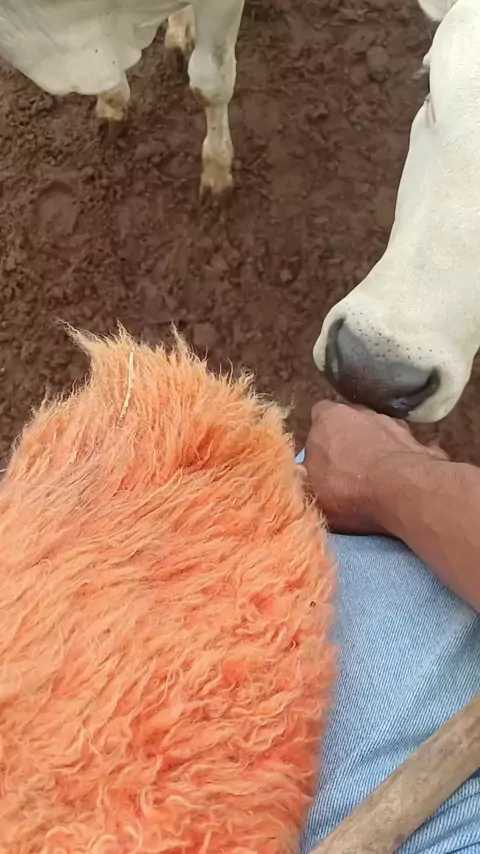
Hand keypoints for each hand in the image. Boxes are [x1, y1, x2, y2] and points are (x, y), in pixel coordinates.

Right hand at [304, 401, 448, 533]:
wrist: (402, 492)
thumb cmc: (346, 489)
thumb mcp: (308, 489)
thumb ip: (304, 473)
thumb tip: (304, 471)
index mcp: (330, 418)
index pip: (319, 414)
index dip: (319, 434)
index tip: (320, 455)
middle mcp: (363, 412)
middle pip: (352, 421)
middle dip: (349, 440)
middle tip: (346, 469)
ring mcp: (396, 425)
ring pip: (382, 433)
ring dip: (378, 450)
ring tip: (377, 479)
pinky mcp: (421, 443)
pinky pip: (407, 451)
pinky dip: (404, 462)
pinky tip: (404, 481)